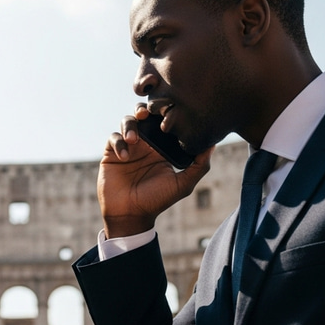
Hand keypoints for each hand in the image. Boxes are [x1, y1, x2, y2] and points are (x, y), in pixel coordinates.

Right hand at [98, 104, 212, 238]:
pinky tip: (125, 157)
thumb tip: (213, 144)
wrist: (130, 215)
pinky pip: (113, 138)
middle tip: (146, 113)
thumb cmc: (157, 201)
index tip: (169, 111)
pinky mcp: (112, 153)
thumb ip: (199, 166)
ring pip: (127, 121)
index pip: (163, 122)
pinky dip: (119, 142)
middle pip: (143, 115)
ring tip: (134, 139)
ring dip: (129, 125)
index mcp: (162, 147)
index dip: (165, 113)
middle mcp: (145, 144)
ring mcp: (128, 147)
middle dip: (144, 109)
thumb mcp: (182, 184)